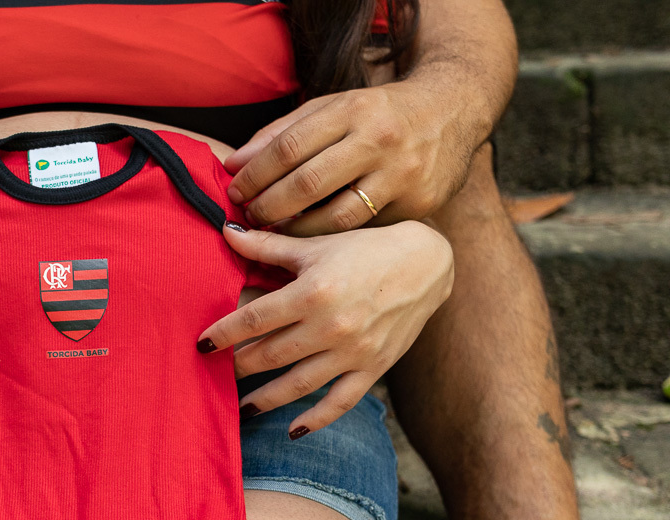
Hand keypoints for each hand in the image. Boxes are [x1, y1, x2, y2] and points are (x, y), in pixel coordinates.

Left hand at [199, 222, 452, 434]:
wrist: (426, 264)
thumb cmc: (364, 250)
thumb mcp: (315, 246)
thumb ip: (267, 246)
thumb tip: (226, 230)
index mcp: (313, 291)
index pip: (254, 319)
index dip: (223, 333)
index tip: (201, 344)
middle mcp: (332, 325)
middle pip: (271, 355)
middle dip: (239, 366)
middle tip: (215, 374)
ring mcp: (353, 351)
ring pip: (298, 384)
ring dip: (265, 399)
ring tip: (241, 407)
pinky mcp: (373, 368)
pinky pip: (340, 402)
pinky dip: (315, 419)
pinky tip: (291, 430)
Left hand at [225, 80, 478, 235]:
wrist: (454, 111)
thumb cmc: (378, 113)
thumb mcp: (333, 107)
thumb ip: (283, 132)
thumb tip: (234, 163)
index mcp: (353, 110)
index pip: (289, 146)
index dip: (255, 173)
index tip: (234, 190)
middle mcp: (379, 141)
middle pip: (308, 183)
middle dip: (270, 206)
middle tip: (251, 217)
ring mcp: (401, 175)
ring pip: (335, 217)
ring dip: (296, 230)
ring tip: (275, 231)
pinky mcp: (417, 204)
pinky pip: (363, 231)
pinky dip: (331, 240)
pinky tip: (310, 242)